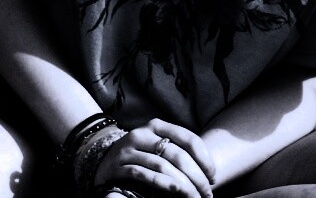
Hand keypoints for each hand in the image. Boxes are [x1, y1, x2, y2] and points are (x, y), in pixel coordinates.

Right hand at [92, 118, 216, 197]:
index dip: (204, 159)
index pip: (188, 138)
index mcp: (156, 125)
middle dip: (197, 177)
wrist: (102, 159)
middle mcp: (142, 134)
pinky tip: (175, 192)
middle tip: (207, 193)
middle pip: (177, 154)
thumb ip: (177, 151)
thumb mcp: (157, 144)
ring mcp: (129, 150)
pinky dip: (162, 184)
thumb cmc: (139, 155)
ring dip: (183, 185)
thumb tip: (207, 173)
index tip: (213, 177)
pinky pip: (144, 174)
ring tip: (195, 197)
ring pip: (163, 166)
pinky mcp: (119, 166)